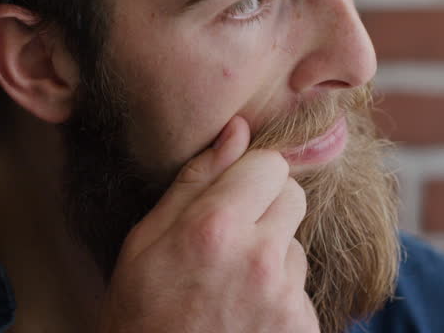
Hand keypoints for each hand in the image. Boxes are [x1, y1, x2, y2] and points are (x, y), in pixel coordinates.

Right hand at [98, 116, 317, 332]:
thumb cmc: (140, 314)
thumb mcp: (145, 241)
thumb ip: (195, 182)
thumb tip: (236, 131)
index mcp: (216, 228)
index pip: (271, 164)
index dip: (249, 176)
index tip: (230, 196)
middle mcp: (259, 258)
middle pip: (293, 196)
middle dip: (266, 208)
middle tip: (229, 240)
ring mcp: (285, 297)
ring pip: (295, 244)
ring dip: (271, 256)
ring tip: (229, 287)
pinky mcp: (302, 327)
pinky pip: (299, 288)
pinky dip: (278, 297)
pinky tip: (244, 315)